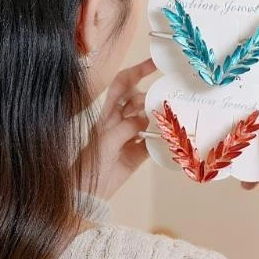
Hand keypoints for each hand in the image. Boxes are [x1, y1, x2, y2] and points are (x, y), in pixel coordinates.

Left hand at [76, 58, 156, 199]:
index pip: (122, 85)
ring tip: (169, 118)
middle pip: (139, 100)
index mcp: (107, 114)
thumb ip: (126, 128)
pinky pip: (154, 141)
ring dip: (159, 117)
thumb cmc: (89, 165)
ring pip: (149, 119)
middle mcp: (119, 122)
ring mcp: (130, 137)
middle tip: (163, 100)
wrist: (87, 194)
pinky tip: (171, 138)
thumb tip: (147, 118)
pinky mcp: (139, 154)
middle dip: (151, 96)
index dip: (137, 71)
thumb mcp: (106, 143)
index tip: (156, 64)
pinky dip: (162, 139)